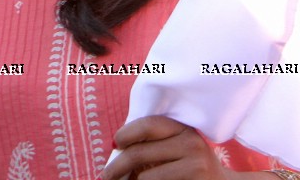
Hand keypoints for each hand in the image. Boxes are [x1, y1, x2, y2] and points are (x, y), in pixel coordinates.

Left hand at [102, 116, 233, 179]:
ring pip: (144, 177)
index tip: (115, 144)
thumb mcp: (179, 146)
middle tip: (105, 175)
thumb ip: (155, 142)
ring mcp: (195, 167)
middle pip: (139, 152)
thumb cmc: (191, 166)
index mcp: (184, 129)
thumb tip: (116, 147)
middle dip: (116, 166)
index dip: (126, 134)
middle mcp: (191, 144)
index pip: (147, 125)